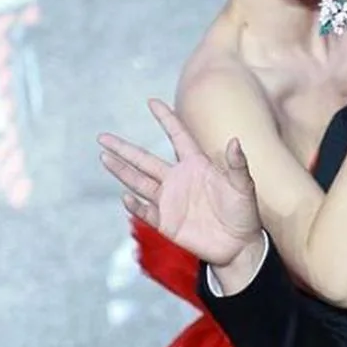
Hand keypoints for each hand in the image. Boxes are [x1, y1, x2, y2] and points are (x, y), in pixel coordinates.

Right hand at [99, 100, 263, 268]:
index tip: (152, 101)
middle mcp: (178, 178)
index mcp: (197, 164)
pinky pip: (146, 211)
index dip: (166, 118)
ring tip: (104, 157)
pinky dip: (135, 205)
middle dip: (124, 148)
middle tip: (102, 137)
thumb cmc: (243, 211)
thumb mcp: (244, 186)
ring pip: (139, 182)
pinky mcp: (166, 222)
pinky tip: (126, 196)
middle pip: (145, 160)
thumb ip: (237, 165)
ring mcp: (170, 200)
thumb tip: (234, 140)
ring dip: (122, 171)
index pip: (177, 135)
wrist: (239, 245)